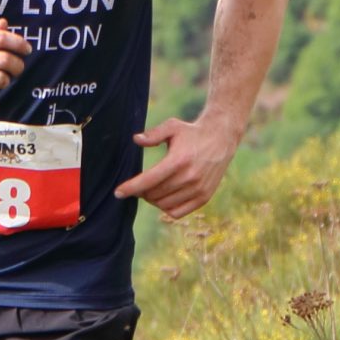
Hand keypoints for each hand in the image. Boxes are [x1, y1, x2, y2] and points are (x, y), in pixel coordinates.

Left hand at [116, 115, 236, 219]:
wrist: (221, 138)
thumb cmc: (191, 133)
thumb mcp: (173, 126)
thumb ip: (153, 134)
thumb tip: (136, 139)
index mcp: (179, 160)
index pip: (148, 180)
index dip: (130, 188)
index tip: (118, 192)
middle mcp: (190, 177)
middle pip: (153, 194)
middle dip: (141, 192)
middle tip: (140, 184)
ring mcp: (198, 189)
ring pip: (163, 205)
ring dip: (153, 199)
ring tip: (152, 189)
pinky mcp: (204, 197)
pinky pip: (176, 212)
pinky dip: (166, 208)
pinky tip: (164, 197)